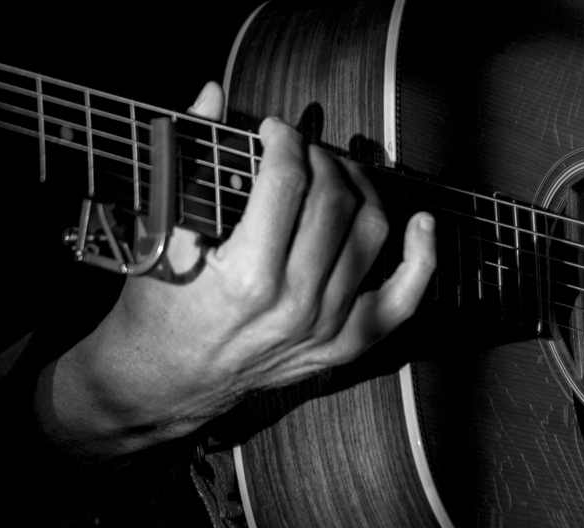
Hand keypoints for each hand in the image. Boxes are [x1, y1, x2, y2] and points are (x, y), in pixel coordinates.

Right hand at [38, 83, 436, 455]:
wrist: (169, 379)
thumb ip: (188, 157)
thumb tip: (212, 93)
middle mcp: (296, 303)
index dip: (283, 140)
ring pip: (371, 234)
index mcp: (247, 276)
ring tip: (340, 173)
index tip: (273, 130)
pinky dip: (422, 257)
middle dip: (320, 159)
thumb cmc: (161, 305)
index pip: (286, 181)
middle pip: (333, 202)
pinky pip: (404, 299)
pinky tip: (422, 223)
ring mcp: (328, 327)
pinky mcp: (347, 344)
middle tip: (303, 150)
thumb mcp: (161, 233)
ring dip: (361, 189)